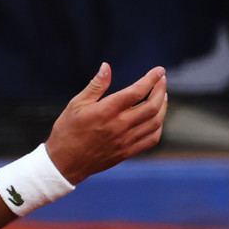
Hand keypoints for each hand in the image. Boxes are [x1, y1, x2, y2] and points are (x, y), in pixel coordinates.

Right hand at [44, 64, 166, 181]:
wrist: (65, 162)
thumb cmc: (68, 130)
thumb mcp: (76, 103)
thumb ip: (96, 85)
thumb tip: (107, 67)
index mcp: (106, 111)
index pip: (136, 92)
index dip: (150, 79)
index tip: (159, 70)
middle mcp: (119, 126)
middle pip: (151, 106)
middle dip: (160, 90)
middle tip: (162, 80)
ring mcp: (126, 140)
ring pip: (155, 122)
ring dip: (162, 107)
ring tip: (162, 96)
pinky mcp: (128, 152)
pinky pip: (151, 139)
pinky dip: (158, 126)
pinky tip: (157, 118)